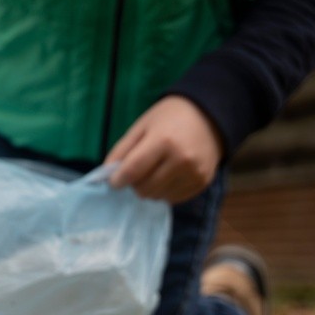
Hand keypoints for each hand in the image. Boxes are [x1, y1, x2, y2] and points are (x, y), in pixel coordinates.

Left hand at [105, 96, 223, 203]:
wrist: (209, 115)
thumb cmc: (169, 118)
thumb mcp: (141, 127)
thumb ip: (121, 151)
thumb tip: (105, 176)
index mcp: (163, 141)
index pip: (133, 172)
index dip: (118, 180)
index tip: (114, 180)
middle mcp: (181, 160)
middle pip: (144, 188)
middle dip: (134, 183)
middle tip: (138, 171)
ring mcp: (194, 173)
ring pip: (157, 196)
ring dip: (149, 188)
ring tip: (154, 171)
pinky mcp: (202, 182)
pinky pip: (173, 199)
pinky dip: (165, 191)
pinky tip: (168, 175)